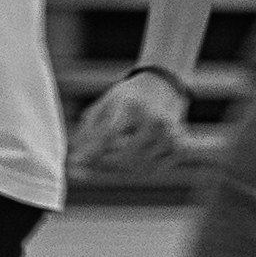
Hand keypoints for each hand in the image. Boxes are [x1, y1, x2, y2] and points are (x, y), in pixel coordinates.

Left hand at [69, 63, 189, 183]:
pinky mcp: (180, 145)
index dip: (92, 151)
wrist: (163, 87)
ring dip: (121, 166)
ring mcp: (170, 133)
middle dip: (105, 162)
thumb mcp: (103, 107)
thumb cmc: (126, 100)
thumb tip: (74, 163)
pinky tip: (136, 156)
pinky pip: (153, 169)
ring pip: (137, 166)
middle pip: (124, 156)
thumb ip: (87, 133)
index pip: (110, 133)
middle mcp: (154, 118)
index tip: (76, 163)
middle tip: (95, 160)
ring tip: (116, 152)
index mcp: (131, 104)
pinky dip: (141, 168)